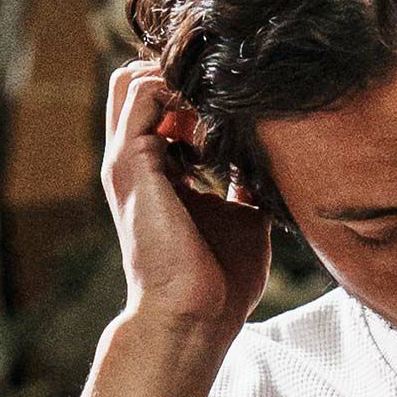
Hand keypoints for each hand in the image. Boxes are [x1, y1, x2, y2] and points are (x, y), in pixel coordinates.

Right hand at [100, 60, 271, 336]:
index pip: (159, 109)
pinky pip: (144, 94)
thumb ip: (247, 189)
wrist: (194, 317)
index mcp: (156, 176)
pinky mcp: (133, 162)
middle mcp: (134, 165)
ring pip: (131, 80)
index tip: (234, 117)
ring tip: (213, 111)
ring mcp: (128, 162)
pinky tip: (209, 121)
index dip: (194, 99)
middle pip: (135, 85)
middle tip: (219, 105)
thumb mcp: (243, 223)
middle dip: (178, 79)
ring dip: (176, 81)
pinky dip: (175, 90)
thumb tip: (269, 171)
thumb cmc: (220, 285)